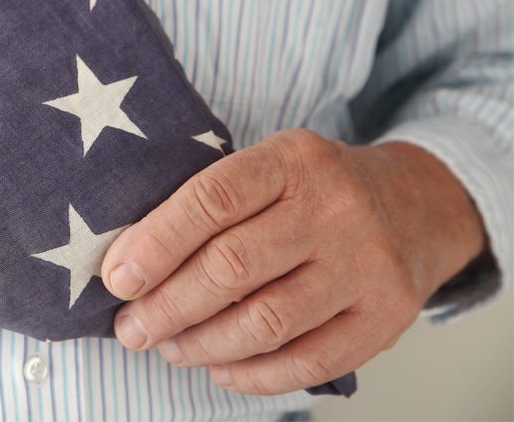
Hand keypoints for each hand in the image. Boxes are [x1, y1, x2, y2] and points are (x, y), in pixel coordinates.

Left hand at [101, 128, 484, 394]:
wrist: (417, 205)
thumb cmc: (315, 190)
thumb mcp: (270, 167)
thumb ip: (212, 204)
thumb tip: (131, 264)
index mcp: (292, 159)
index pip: (210, 200)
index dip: (155, 244)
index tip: (116, 279)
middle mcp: (335, 207)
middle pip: (231, 267)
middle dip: (166, 306)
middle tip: (131, 328)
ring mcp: (367, 264)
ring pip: (266, 321)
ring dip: (203, 344)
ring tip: (170, 347)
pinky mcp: (388, 317)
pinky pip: (309, 361)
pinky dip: (253, 375)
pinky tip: (220, 368)